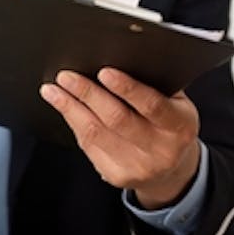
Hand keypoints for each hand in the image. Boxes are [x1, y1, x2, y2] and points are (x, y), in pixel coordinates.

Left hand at [40, 67, 200, 208]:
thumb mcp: (175, 103)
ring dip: (70, 108)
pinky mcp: (117, 176)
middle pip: (117, 120)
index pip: (153, 105)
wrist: (172, 168)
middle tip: (67, 76)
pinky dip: (73, 122)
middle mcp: (160, 150)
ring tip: (53, 90)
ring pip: (96, 133)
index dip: (127, 88)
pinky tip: (64, 107)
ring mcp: (138, 167)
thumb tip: (115, 58)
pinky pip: (88, 145)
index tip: (104, 71)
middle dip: (88, 94)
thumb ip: (154, 85)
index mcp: (180, 126)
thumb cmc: (169, 124)